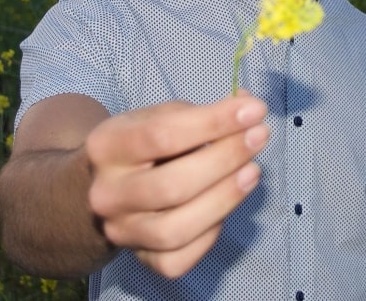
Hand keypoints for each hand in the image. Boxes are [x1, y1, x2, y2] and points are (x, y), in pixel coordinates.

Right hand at [86, 94, 268, 276]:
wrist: (107, 186)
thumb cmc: (143, 143)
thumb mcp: (159, 116)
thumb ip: (200, 113)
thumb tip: (248, 107)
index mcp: (106, 146)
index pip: (163, 135)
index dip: (214, 122)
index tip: (254, 110)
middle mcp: (107, 193)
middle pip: (172, 185)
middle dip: (225, 159)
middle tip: (260, 136)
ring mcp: (121, 231)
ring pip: (176, 229)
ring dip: (224, 198)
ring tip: (253, 170)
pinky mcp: (139, 259)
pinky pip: (179, 259)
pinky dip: (210, 233)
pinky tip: (228, 202)